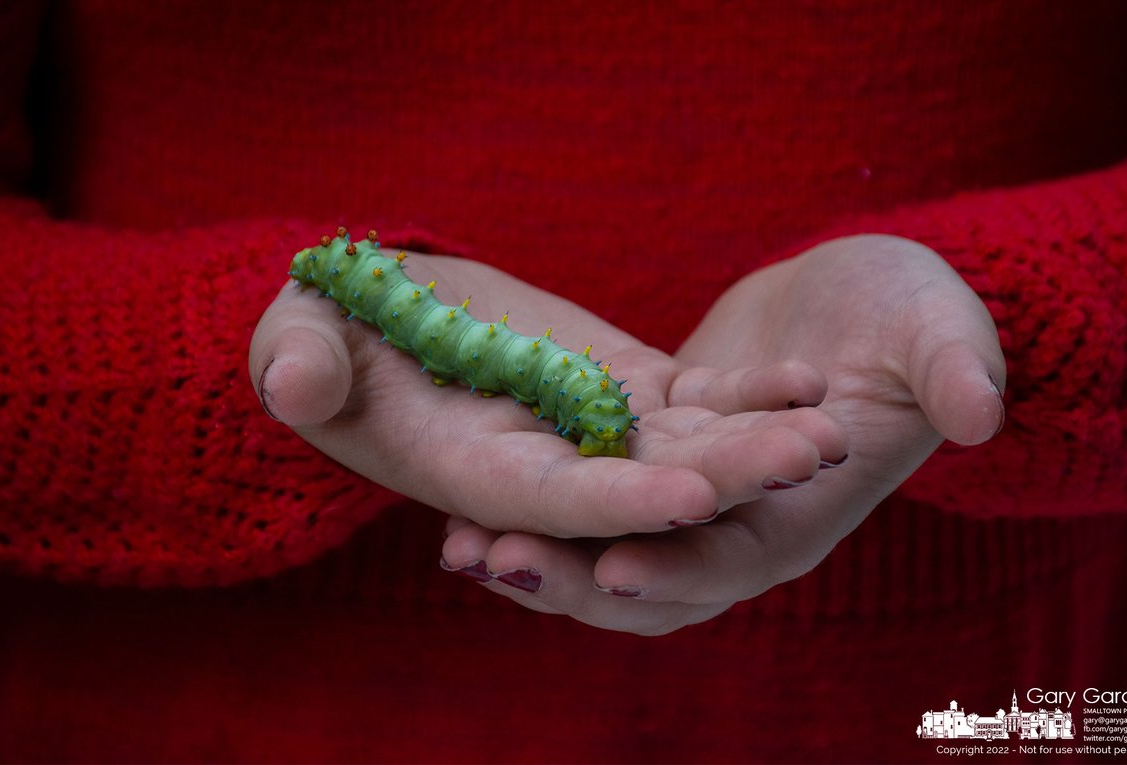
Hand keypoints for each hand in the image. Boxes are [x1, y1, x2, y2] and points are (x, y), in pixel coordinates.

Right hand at [248, 251, 844, 539]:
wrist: (383, 316)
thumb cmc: (326, 329)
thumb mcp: (300, 335)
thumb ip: (300, 360)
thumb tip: (294, 380)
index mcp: (467, 467)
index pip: (550, 500)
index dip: (618, 503)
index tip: (692, 496)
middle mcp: (544, 465)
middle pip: (643, 488)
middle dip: (725, 481)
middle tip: (806, 459)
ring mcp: (592, 430)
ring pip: (685, 451)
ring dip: (758, 445)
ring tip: (832, 428)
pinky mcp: (622, 391)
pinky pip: (692, 405)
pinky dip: (747, 395)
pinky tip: (809, 377)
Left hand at [441, 235, 1004, 633]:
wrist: (855, 300)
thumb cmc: (908, 313)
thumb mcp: (938, 328)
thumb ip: (953, 371)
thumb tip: (979, 414)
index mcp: (801, 515)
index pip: (735, 561)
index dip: (679, 567)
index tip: (610, 566)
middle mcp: (737, 529)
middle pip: (652, 578)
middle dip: (574, 580)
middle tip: (489, 562)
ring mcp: (687, 504)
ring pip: (606, 551)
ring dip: (539, 556)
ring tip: (456, 547)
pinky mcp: (649, 467)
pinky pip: (584, 502)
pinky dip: (534, 510)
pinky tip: (462, 503)